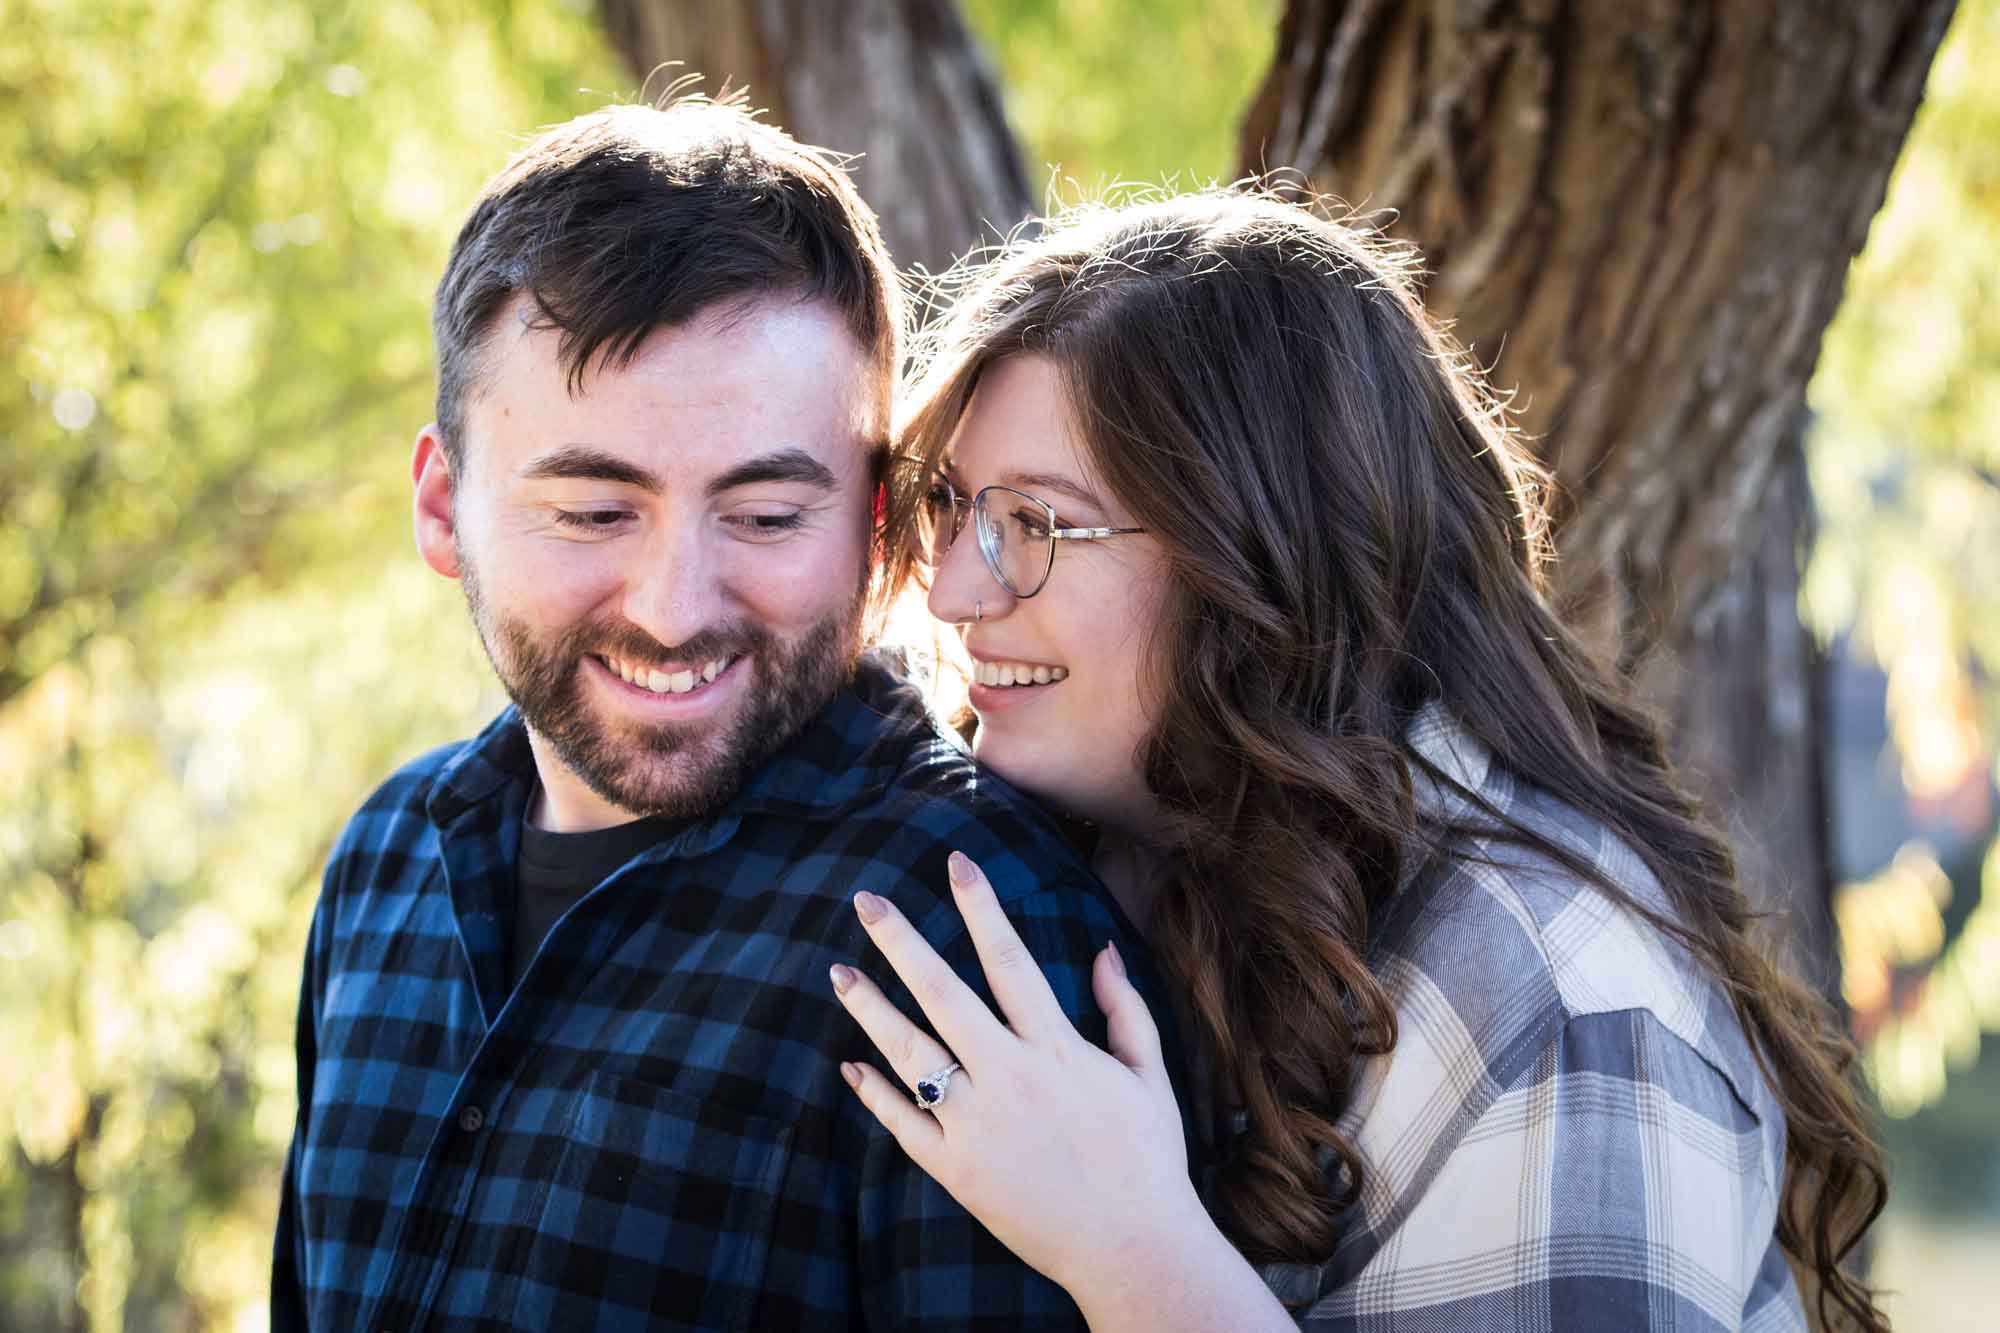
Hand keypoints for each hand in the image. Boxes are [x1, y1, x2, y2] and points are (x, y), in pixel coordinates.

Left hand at [829, 850, 1214, 1304]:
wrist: (1134, 1250)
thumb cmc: (1149, 1160)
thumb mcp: (1149, 1076)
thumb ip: (1125, 1009)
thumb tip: (1102, 950)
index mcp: (1057, 1050)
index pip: (1010, 960)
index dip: (981, 907)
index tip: (956, 862)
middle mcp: (1009, 1079)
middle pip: (943, 994)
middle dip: (902, 942)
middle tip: (866, 901)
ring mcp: (977, 1126)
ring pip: (911, 1054)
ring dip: (871, 1010)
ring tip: (838, 973)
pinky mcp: (957, 1171)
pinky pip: (905, 1125)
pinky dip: (875, 1094)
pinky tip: (850, 1065)